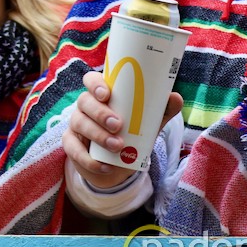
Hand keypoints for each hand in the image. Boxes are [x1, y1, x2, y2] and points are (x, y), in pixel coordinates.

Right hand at [62, 71, 182, 188]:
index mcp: (101, 95)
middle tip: (118, 125)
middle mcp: (85, 106)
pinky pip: (73, 150)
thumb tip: (175, 97)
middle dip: (100, 113)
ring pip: (79, 124)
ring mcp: (76, 124)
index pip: (91, 80)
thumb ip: (161, 110)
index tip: (107, 94)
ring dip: (98, 135)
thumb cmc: (131, 133)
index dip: (95, 84)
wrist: (116, 163)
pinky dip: (88, 159)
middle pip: (84, 101)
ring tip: (117, 146)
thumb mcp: (147, 122)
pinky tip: (103, 166)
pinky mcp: (71, 145)